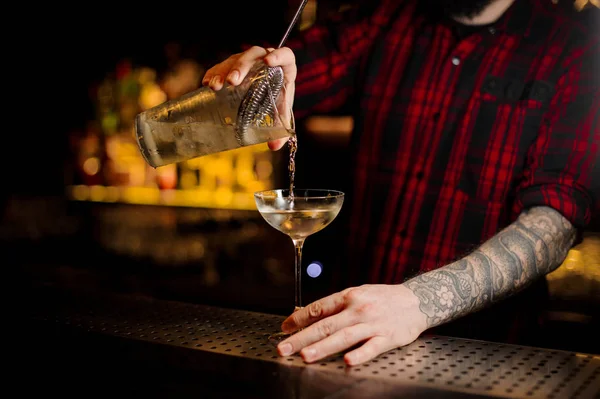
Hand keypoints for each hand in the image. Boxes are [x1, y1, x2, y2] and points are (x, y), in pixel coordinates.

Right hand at [202, 45, 296, 150]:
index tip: (269, 61)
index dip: (278, 55)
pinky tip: (206, 83)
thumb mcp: (281, 113)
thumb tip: (274, 146)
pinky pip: (222, 65)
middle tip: (233, 81)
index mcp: (284, 68)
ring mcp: (248, 61)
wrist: (268, 94)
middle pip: (254, 55)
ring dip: (224, 71)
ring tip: (215, 86)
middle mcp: (265, 60)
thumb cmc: (278, 99)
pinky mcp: (233, 64)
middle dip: (241, 66)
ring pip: (235, 59)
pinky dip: (214, 73)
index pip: (285, 54)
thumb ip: (281, 128)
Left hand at [277, 284, 427, 365]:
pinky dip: (359, 354)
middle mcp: (358, 309)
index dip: (299, 318)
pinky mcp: (388, 337)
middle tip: (284, 347)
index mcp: (348, 296)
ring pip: (344, 336)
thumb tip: (307, 315)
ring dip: (323, 346)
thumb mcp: (358, 294)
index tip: (284, 328)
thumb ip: (335, 306)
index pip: (319, 308)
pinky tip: (347, 361)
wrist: (418, 300)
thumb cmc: (383, 298)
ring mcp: (373, 323)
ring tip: (306, 355)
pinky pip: (372, 347)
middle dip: (302, 337)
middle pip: (326, 324)